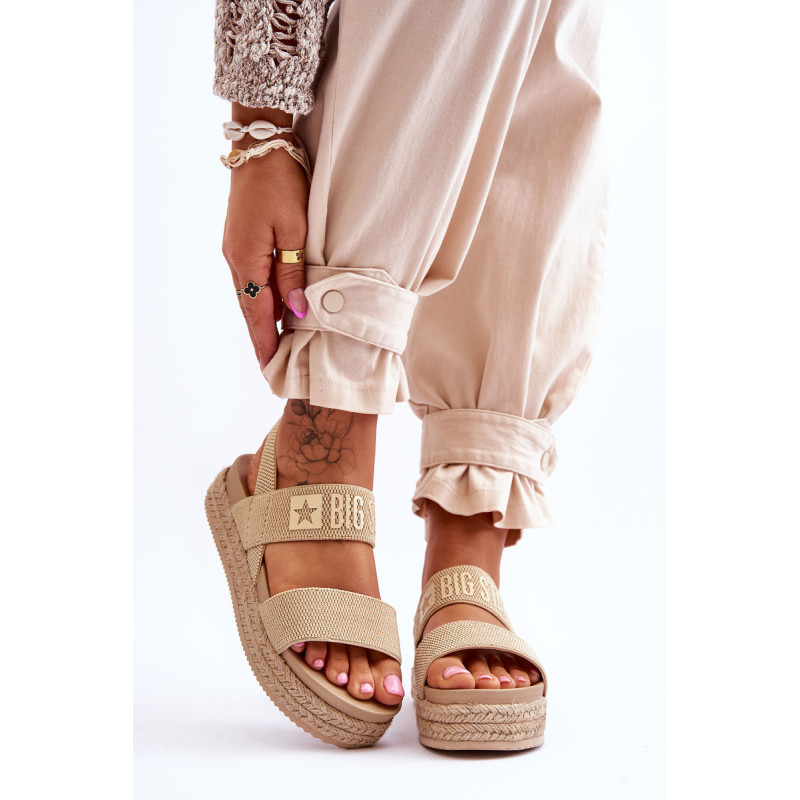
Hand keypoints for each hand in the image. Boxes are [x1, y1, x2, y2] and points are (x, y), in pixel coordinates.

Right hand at [222, 105, 308, 369]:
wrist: (260, 147)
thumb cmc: (281, 183)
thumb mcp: (295, 229)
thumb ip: (294, 272)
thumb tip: (296, 312)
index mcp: (247, 259)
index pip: (257, 312)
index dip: (265, 341)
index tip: (269, 367)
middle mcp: (235, 259)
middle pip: (249, 309)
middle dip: (260, 338)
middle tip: (270, 367)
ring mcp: (235, 249)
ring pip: (249, 295)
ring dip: (260, 321)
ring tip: (273, 346)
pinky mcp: (240, 241)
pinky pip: (250, 280)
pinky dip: (260, 299)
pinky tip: (272, 309)